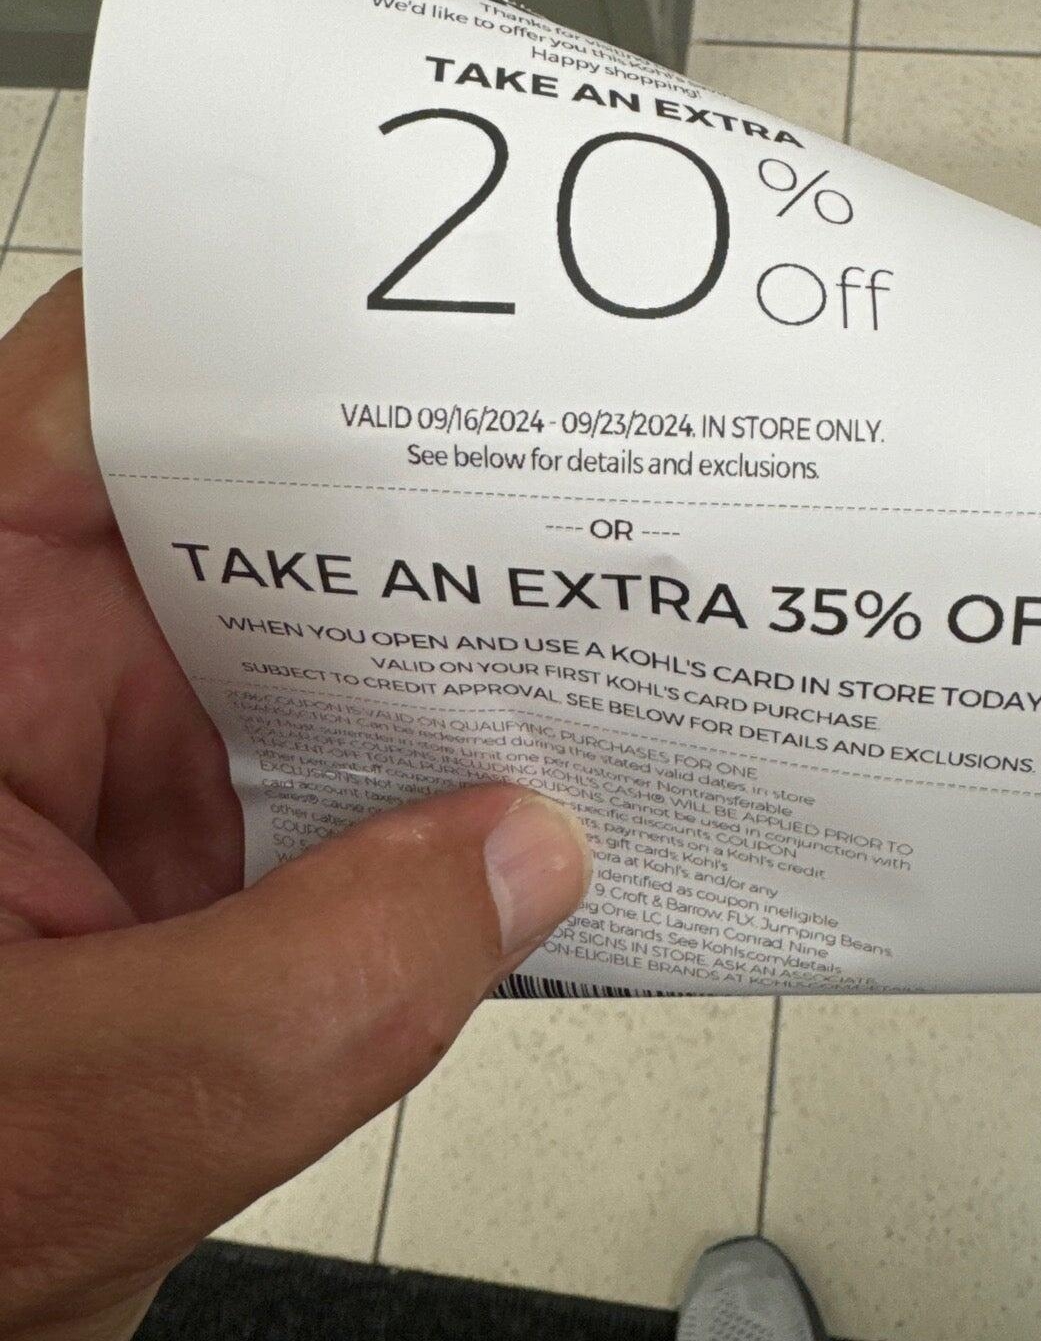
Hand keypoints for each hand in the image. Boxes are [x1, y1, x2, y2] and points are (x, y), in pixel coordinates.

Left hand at [0, 273, 590, 1340]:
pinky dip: (426, 773)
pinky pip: (327, 763)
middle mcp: (24, 666)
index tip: (417, 316)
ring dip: (430, 642)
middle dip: (398, 487)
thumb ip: (296, 996)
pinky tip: (528, 774)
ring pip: (299, 638)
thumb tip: (524, 860)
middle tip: (571, 468)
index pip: (89, 411)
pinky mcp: (175, 840)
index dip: (250, 334)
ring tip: (586, 616)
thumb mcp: (52, 1121)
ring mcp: (104, 750)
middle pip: (228, 507)